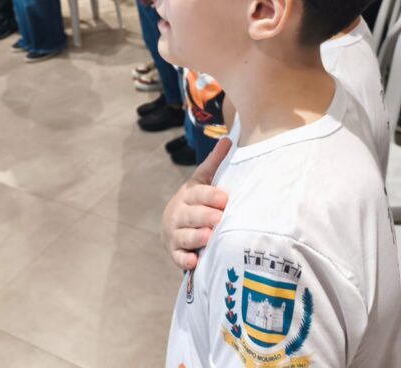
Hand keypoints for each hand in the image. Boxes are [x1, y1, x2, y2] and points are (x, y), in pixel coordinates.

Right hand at [161, 137, 231, 270]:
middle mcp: (179, 213)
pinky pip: (179, 258)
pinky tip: (194, 261)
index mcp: (188, 195)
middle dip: (205, 216)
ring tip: (210, 237)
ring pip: (185, 236)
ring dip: (196, 237)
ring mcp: (175, 234)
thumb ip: (214, 163)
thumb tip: (228, 139)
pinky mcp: (175, 253)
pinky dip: (185, 260)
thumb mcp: (202, 181)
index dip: (210, 196)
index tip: (223, 198)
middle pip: (191, 215)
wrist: (173, 226)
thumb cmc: (196, 202)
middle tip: (219, 218)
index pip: (198, 194)